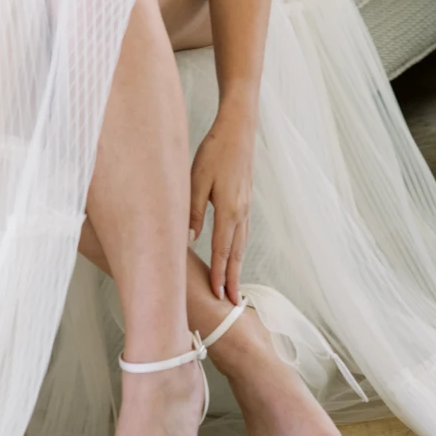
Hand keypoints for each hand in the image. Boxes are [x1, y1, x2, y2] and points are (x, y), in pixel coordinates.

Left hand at [189, 106, 255, 303]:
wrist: (238, 130)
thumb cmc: (215, 152)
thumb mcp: (196, 180)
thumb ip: (193, 211)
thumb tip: (190, 239)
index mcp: (229, 210)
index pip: (224, 251)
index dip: (221, 276)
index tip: (220, 298)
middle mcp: (241, 213)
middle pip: (237, 254)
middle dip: (235, 280)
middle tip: (234, 305)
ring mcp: (246, 207)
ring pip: (242, 244)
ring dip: (238, 267)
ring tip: (236, 287)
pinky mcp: (245, 200)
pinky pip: (244, 232)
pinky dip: (240, 249)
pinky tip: (236, 254)